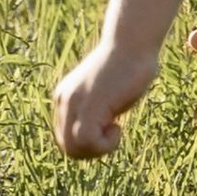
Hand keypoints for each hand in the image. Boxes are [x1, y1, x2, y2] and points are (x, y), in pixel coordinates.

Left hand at [54, 39, 159, 157]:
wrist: (133, 44)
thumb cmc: (130, 65)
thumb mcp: (108, 93)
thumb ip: (98, 110)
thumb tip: (102, 131)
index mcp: (67, 98)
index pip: (66, 138)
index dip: (88, 145)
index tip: (108, 129)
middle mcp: (64, 101)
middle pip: (67, 147)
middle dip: (92, 151)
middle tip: (113, 134)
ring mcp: (73, 103)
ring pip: (73, 148)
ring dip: (99, 149)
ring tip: (116, 130)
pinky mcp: (88, 105)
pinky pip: (87, 140)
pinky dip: (106, 144)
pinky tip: (119, 126)